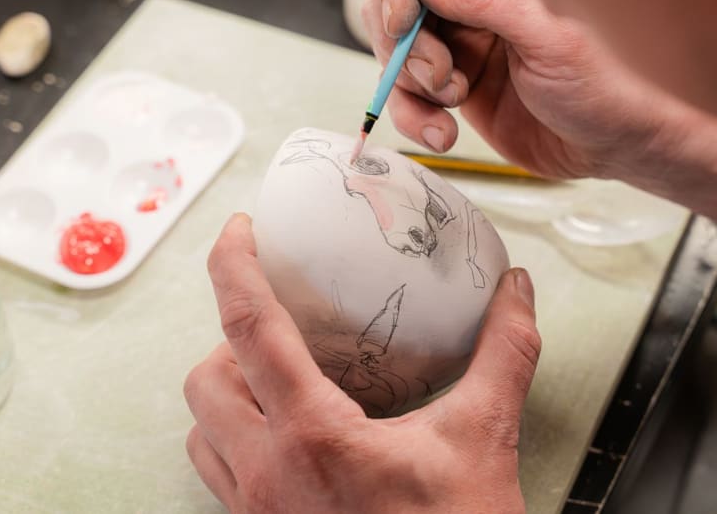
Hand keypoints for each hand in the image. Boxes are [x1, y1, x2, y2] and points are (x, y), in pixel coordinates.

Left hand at [184, 214, 539, 513]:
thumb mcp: (484, 438)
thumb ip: (503, 354)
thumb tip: (515, 292)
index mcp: (315, 437)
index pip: (250, 328)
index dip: (234, 266)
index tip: (239, 231)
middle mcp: (269, 476)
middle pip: (204, 379)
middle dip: (229, 339)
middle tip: (278, 324)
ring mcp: (258, 513)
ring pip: (201, 432)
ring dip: (226, 392)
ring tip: (275, 376)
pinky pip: (219, 474)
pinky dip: (233, 437)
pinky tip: (285, 432)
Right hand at [363, 0, 695, 179]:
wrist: (621, 145)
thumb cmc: (609, 83)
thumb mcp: (548, 36)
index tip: (404, 20)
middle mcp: (475, 4)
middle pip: (397, 3)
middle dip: (405, 42)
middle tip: (439, 73)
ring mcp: (463, 46)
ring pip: (397, 51)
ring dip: (409, 82)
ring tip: (451, 101)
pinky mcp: (457, 89)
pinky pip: (408, 96)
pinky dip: (412, 116)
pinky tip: (441, 130)